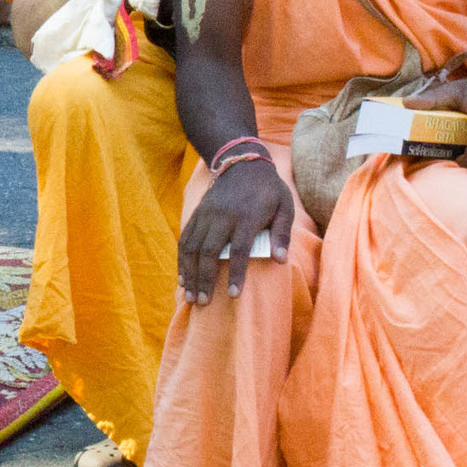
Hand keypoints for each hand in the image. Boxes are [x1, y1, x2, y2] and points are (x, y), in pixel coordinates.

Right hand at [177, 155, 294, 303]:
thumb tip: (280, 260)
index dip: (236, 273)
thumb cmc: (268, 190)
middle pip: (209, 252)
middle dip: (205, 279)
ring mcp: (206, 215)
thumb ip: (282, 234)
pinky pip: (184, 239)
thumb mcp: (284, 206)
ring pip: (192, 248)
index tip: (234, 295)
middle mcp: (222, 217)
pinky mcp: (196, 215)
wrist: (242, 163)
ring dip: (189, 274)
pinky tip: (182, 278)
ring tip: (189, 297)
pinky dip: (181, 260)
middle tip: (203, 302)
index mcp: (247, 217)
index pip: (239, 249)